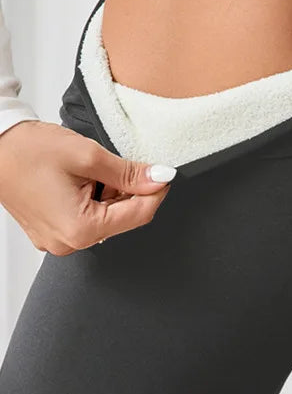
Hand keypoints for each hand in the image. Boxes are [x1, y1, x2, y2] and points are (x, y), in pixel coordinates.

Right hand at [0, 120, 176, 254]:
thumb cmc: (26, 150)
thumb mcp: (87, 156)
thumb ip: (129, 172)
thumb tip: (159, 178)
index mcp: (80, 230)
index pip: (139, 216)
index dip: (156, 192)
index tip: (163, 174)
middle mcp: (69, 243)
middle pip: (123, 219)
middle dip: (128, 192)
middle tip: (119, 164)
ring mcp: (58, 240)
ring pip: (106, 218)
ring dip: (110, 194)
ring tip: (90, 171)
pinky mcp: (52, 232)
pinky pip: (86, 219)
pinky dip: (93, 200)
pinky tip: (82, 180)